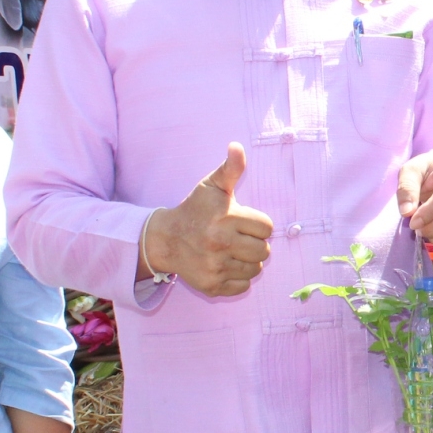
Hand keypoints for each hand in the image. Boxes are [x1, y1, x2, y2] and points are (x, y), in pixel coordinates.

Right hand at [141, 144, 274, 295]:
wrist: (166, 239)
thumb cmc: (195, 210)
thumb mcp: (212, 186)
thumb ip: (231, 168)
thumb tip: (237, 146)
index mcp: (226, 218)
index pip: (266, 227)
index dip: (256, 224)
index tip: (241, 222)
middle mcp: (220, 244)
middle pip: (264, 251)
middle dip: (254, 243)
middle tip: (238, 238)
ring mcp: (216, 267)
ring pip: (256, 269)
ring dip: (248, 261)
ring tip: (232, 251)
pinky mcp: (212, 286)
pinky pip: (243, 286)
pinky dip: (238, 278)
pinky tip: (225, 265)